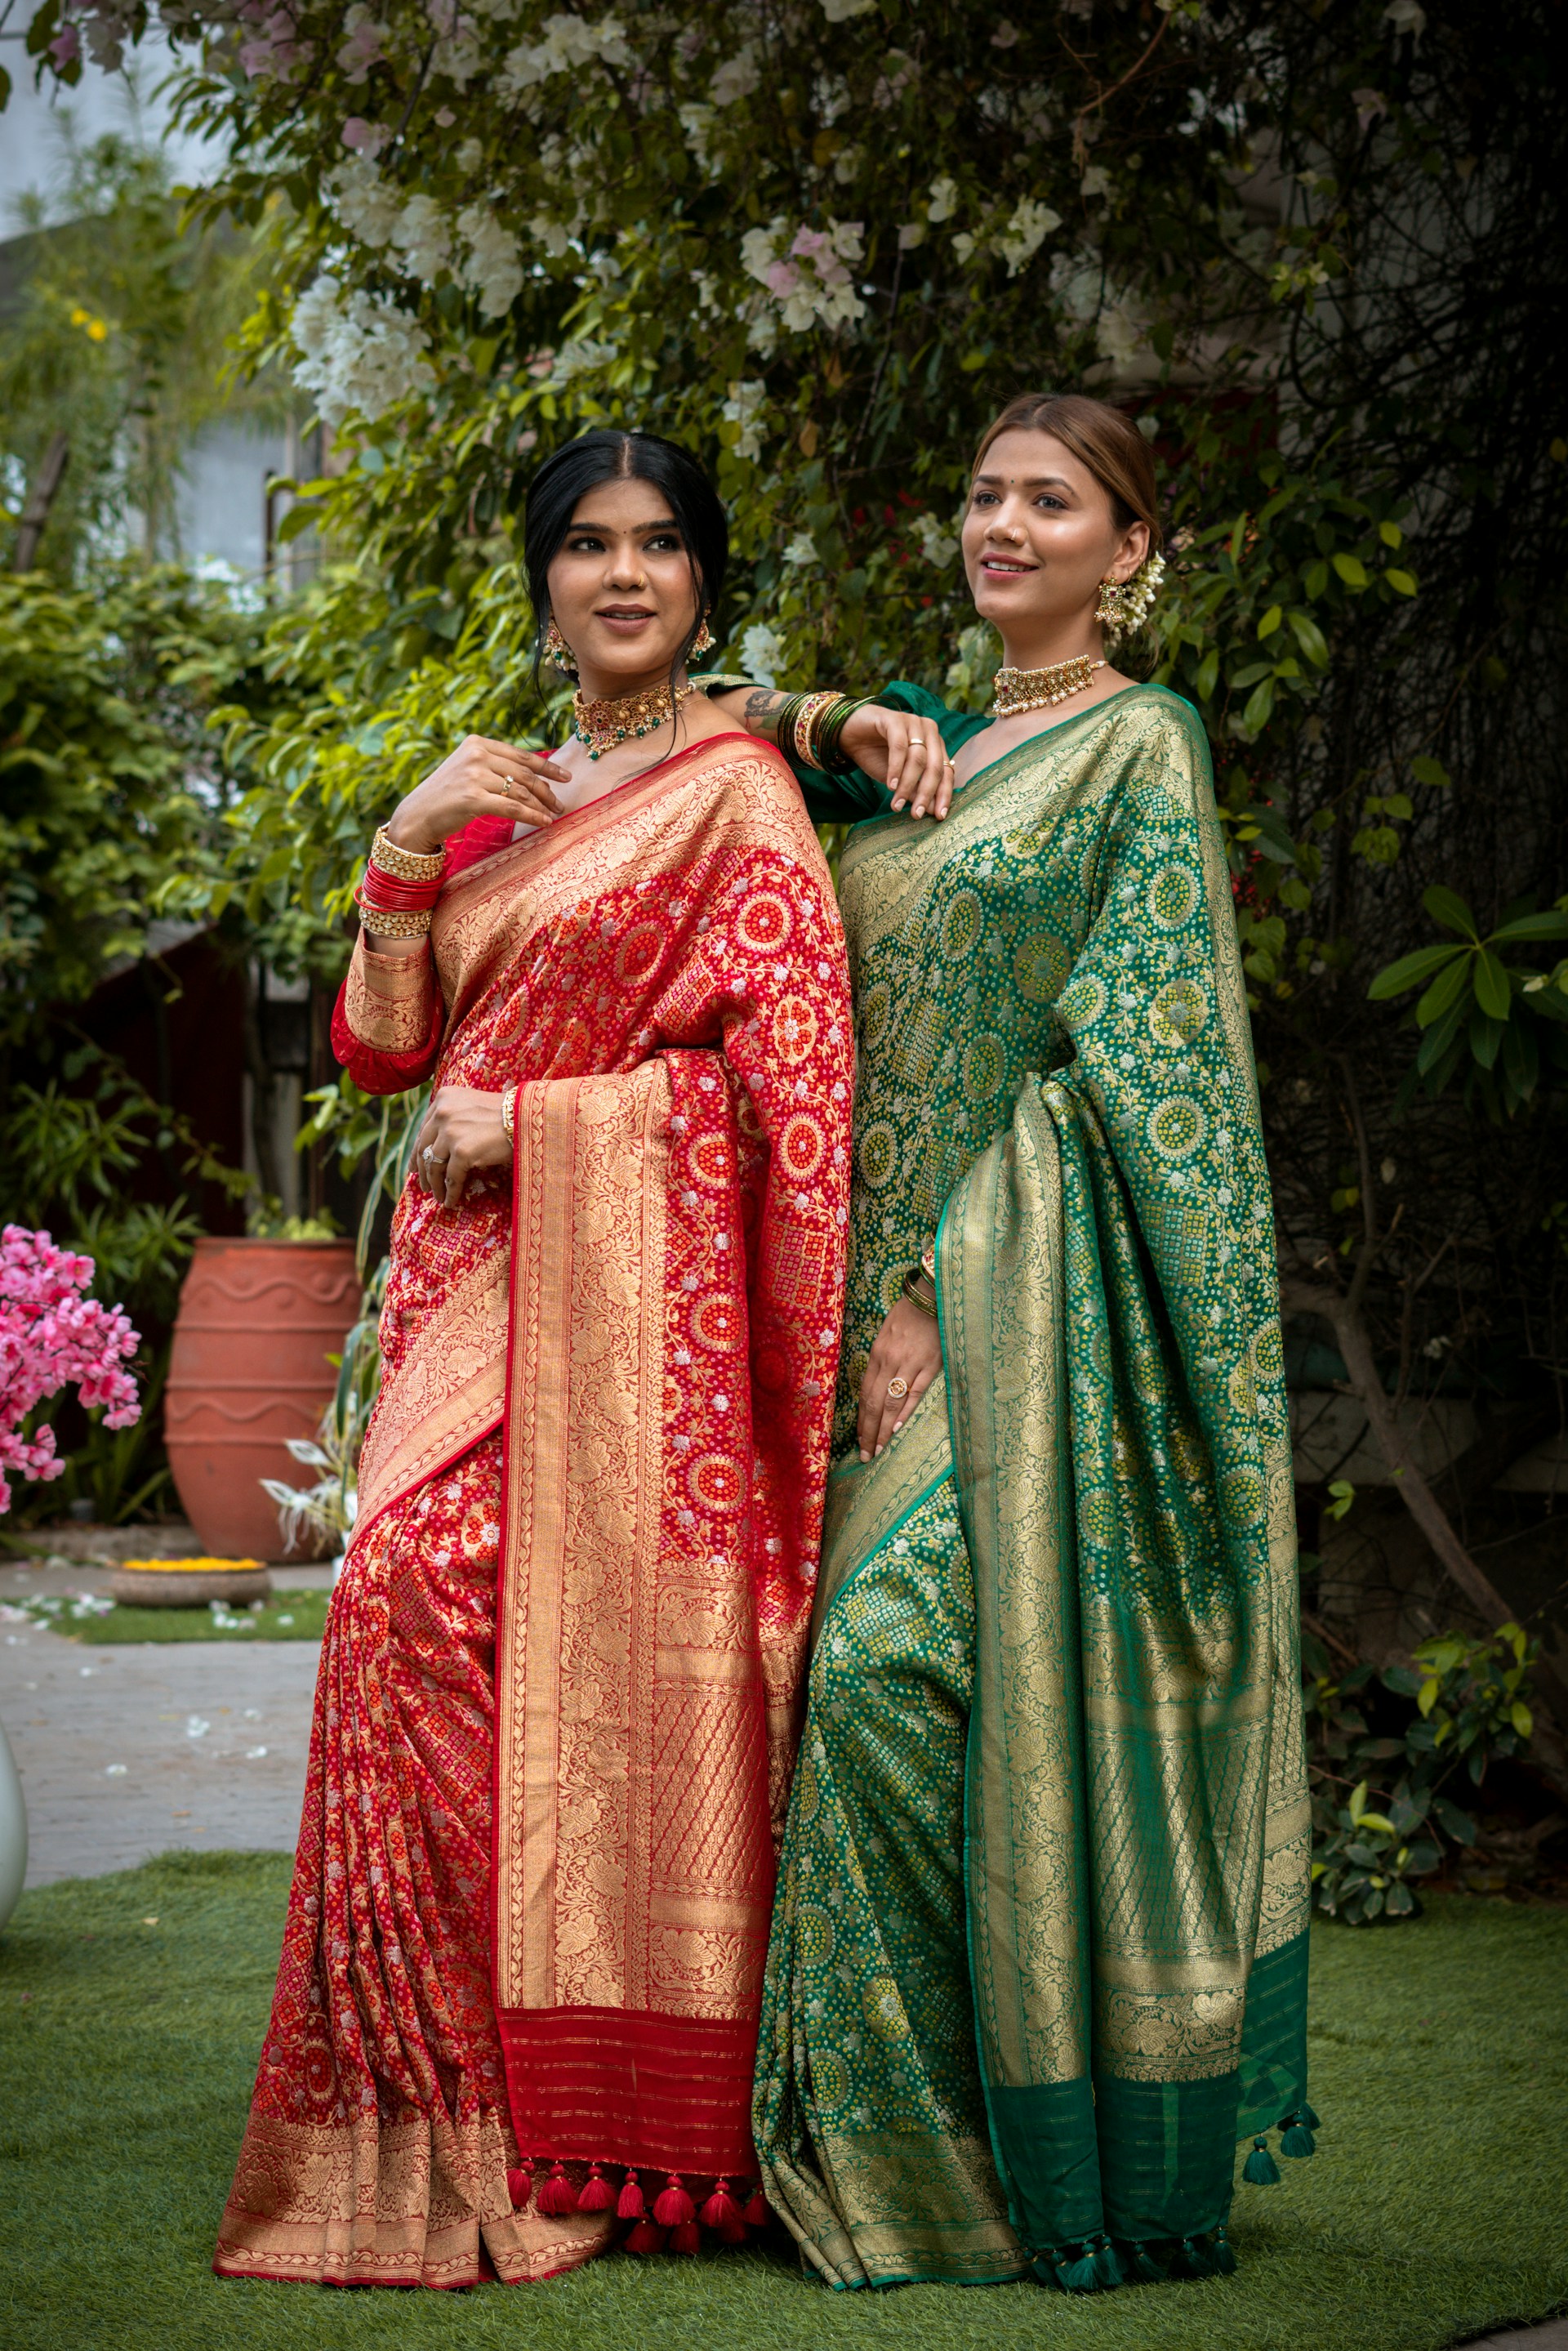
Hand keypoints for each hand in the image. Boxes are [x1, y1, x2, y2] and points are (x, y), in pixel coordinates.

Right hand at [386, 734, 569, 855]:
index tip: (566, 776)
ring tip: (553, 815)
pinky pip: (513, 807)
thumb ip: (494, 765)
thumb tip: (533, 775)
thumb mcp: (467, 770)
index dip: (547, 766)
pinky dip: (532, 816)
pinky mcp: (473, 797)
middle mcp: (476, 754)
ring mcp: (474, 775)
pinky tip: (544, 822)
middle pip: (524, 773)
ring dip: (542, 805)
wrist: (416, 816)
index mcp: (477, 742)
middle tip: (561, 804)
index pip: (521, 755)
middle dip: (547, 790)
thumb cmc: (446, 797)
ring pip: (521, 791)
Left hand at [414, 1085, 512, 1210]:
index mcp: (444, 1097)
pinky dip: (450, 1192)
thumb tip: (438, 1146)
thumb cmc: (508, 1114)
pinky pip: (451, 1177)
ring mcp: (450, 1131)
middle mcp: (442, 1111)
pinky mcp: (461, 1150)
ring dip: (434, 1184)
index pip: (424, 1129)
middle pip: (423, 1147)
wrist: (529, 1118)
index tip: (415, 1166)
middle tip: (423, 1185)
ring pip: (433, 1165)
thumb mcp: (473, 1105)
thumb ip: (454, 1117)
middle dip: (422, 1170)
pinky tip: (451, 1201)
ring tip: (438, 1196)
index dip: (418, 1150)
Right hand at [839, 707, 954, 820]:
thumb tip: (933, 811)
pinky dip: (896, 768)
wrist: (848, 735)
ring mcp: (912, 722)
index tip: (939, 816)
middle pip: (935, 766)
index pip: (946, 771)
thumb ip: (916, 790)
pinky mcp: (894, 719)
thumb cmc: (876, 755)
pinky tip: (890, 785)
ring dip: (908, 785)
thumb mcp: (899, 779)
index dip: (944, 794)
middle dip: (927, 793)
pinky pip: (899, 747)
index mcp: (935, 744)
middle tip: (916, 814)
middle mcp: (928, 731)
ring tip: (897, 804)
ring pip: (918, 759)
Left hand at [857, 1294, 942, 1461]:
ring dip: (884, 1429)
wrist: (930, 1297)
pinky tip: (898, 1429)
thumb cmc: (907, 1315)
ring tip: (879, 1449)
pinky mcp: (930, 1365)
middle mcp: (889, 1362)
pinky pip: (915, 1393)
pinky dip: (905, 1412)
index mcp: (877, 1355)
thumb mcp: (885, 1336)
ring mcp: (910, 1365)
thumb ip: (880, 1361)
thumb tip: (876, 1387)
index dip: (861, 1419)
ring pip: (892, 1403)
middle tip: (865, 1455)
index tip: (858, 1439)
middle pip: (874, 1404)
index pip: (864, 1394)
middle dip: (868, 1432)